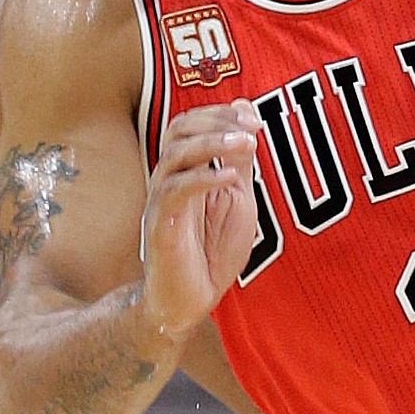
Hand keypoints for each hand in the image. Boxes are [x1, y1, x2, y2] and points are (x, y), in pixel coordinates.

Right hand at [142, 101, 262, 334]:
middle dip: (215, 120)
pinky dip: (203, 178)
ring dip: (213, 143)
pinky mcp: (161, 226)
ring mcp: (162, 201)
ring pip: (174, 155)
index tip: (253, 117)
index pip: (191, 123)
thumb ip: (239, 160)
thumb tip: (245, 117)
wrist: (191, 300)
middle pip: (177, 129)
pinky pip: (173, 192)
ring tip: (246, 143)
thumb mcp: (237, 199)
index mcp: (187, 170)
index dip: (219, 113)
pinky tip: (230, 178)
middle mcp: (170, 180)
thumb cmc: (212, 251)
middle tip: (251, 128)